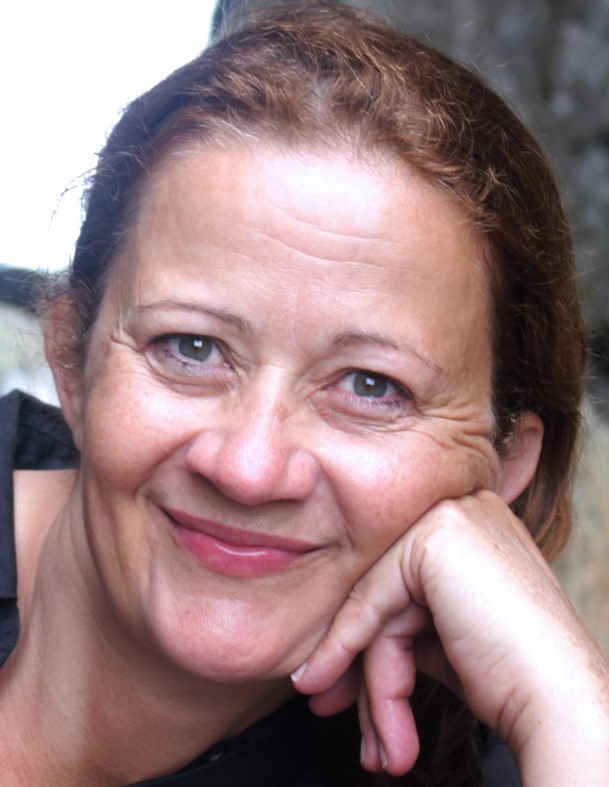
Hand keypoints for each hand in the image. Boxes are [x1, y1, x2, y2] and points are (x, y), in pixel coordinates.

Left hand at [292, 491, 608, 782]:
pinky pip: (373, 600)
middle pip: (386, 592)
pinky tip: (341, 693)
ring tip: (376, 748)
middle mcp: (462, 509)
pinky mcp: (435, 538)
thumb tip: (332, 645)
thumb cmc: (512, 676)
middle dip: (362, 665)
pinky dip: (348, 650)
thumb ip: (399, 618)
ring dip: (370, 682)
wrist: (559, 699)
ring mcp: (450, 517)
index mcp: (470, 524)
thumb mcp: (444, 634)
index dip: (369, 641)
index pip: (400, 581)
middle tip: (338, 715)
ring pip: (377, 604)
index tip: (339, 689)